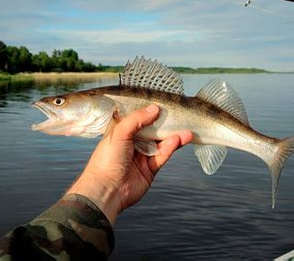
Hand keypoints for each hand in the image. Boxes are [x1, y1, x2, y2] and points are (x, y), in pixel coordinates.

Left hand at [66, 104, 192, 224]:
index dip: (149, 111)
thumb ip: (137, 119)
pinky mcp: (150, 168)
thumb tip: (155, 108)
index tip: (163, 102)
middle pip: (153, 130)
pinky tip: (179, 140)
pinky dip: (171, 147)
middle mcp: (132, 143)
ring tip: (186, 130)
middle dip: (166, 124)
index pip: (137, 117)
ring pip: (161, 143)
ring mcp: (142, 156)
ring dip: (173, 136)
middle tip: (179, 116)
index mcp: (121, 132)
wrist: (107, 190)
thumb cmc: (106, 160)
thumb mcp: (119, 132)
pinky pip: (163, 155)